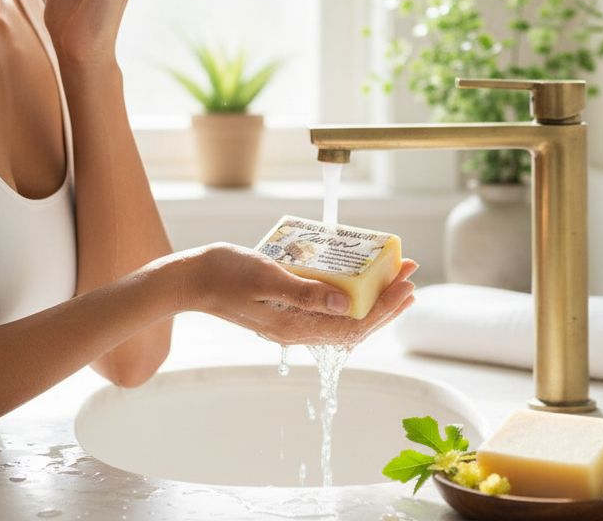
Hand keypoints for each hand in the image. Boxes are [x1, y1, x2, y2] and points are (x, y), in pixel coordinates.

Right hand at [180, 243, 416, 346]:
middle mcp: (296, 329)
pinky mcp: (284, 311)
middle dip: (386, 302)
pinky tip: (356, 285)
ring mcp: (290, 322)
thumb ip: (305, 292)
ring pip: (343, 319)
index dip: (384, 305)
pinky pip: (327, 312)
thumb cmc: (223, 273)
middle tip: (410, 277)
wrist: (192, 279)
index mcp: (294, 325)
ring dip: (371, 300)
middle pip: (354, 324)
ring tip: (392, 280)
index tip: (405, 285)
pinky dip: (348, 299)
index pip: (352, 323)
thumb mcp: (265, 275)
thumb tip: (345, 304)